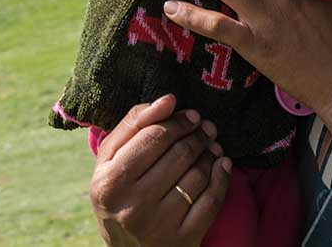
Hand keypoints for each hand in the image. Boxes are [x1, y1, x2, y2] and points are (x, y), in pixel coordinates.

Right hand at [89, 94, 230, 246]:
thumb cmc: (119, 194)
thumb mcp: (111, 161)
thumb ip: (134, 125)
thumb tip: (168, 99)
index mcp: (109, 183)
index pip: (154, 136)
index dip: (179, 121)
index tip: (192, 115)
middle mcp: (132, 206)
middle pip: (180, 153)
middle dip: (199, 135)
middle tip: (206, 128)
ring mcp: (159, 226)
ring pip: (198, 174)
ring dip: (211, 153)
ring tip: (211, 145)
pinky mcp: (183, 240)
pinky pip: (213, 199)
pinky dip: (222, 176)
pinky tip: (222, 164)